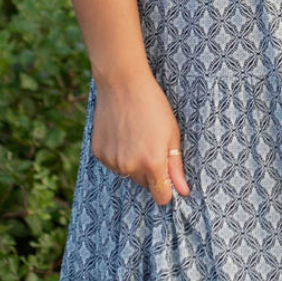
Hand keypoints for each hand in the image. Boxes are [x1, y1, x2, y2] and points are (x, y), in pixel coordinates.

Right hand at [91, 70, 191, 204]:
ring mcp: (112, 160)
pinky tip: (121, 134)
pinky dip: (117, 155)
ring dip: (132, 163)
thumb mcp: (172, 134)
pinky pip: (112, 163)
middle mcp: (130, 166)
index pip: (161, 196)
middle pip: (144, 184)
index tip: (167, 178)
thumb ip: (176, 166)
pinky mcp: (98, 153)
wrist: (122, 84)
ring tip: (135, 136)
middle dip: (150, 172)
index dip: (166, 189)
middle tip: (151, 144)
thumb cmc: (153, 106)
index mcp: (153, 163)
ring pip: (127, 173)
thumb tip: (182, 191)